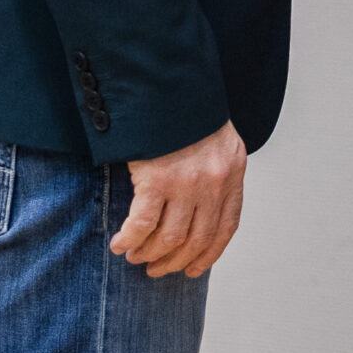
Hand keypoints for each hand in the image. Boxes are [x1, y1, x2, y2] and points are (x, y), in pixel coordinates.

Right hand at [112, 121, 246, 278]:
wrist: (166, 82)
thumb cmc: (186, 109)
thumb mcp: (216, 138)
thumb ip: (214, 169)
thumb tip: (201, 206)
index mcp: (232, 171)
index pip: (226, 226)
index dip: (209, 253)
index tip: (193, 269)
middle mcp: (214, 182)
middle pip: (197, 239)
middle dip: (175, 261)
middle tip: (156, 269)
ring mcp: (186, 182)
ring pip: (169, 238)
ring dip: (150, 254)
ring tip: (136, 256)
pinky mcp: (157, 180)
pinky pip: (142, 224)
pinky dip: (130, 239)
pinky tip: (120, 244)